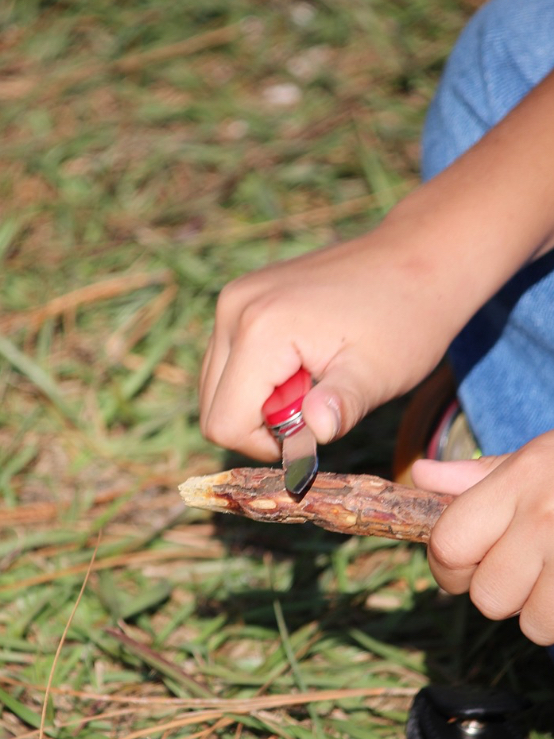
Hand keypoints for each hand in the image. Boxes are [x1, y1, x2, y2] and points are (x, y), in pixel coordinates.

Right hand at [200, 219, 458, 460]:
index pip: (224, 424)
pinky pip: (230, 358)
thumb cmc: (405, 319)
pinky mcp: (243, 296)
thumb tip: (315, 435)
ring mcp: (235, 297)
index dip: (266, 445)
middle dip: (261, 423)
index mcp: (261, 330)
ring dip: (260, 400)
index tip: (313, 428)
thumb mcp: (378, 373)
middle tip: (317, 401)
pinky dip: (260, 376)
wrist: (417, 256)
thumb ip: (341, 406)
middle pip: (213, 406)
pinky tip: (304, 361)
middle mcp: (234, 308)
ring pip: (218, 384)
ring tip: (313, 379)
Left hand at [412, 431, 553, 644]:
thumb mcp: (530, 458)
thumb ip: (475, 476)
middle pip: (487, 596)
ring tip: (551, 577)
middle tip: (514, 569)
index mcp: (518, 483)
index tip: (459, 565)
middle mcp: (547, 519)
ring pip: (532, 624)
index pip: (450, 545)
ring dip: (536, 611)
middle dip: (494, 591)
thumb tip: (421, 475)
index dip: (446, 566)